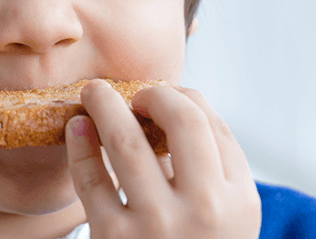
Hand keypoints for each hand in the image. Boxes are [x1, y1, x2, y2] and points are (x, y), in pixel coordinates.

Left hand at [65, 79, 260, 237]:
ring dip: (104, 106)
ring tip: (92, 92)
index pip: (211, 124)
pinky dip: (79, 147)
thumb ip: (211, 167)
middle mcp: (205, 209)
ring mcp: (158, 225)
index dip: (181, 98)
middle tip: (127, 90)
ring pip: (126, 143)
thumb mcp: (228, 216)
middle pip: (180, 122)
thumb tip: (171, 105)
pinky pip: (91, 179)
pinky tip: (76, 129)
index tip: (158, 96)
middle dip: (149, 93)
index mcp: (239, 198)